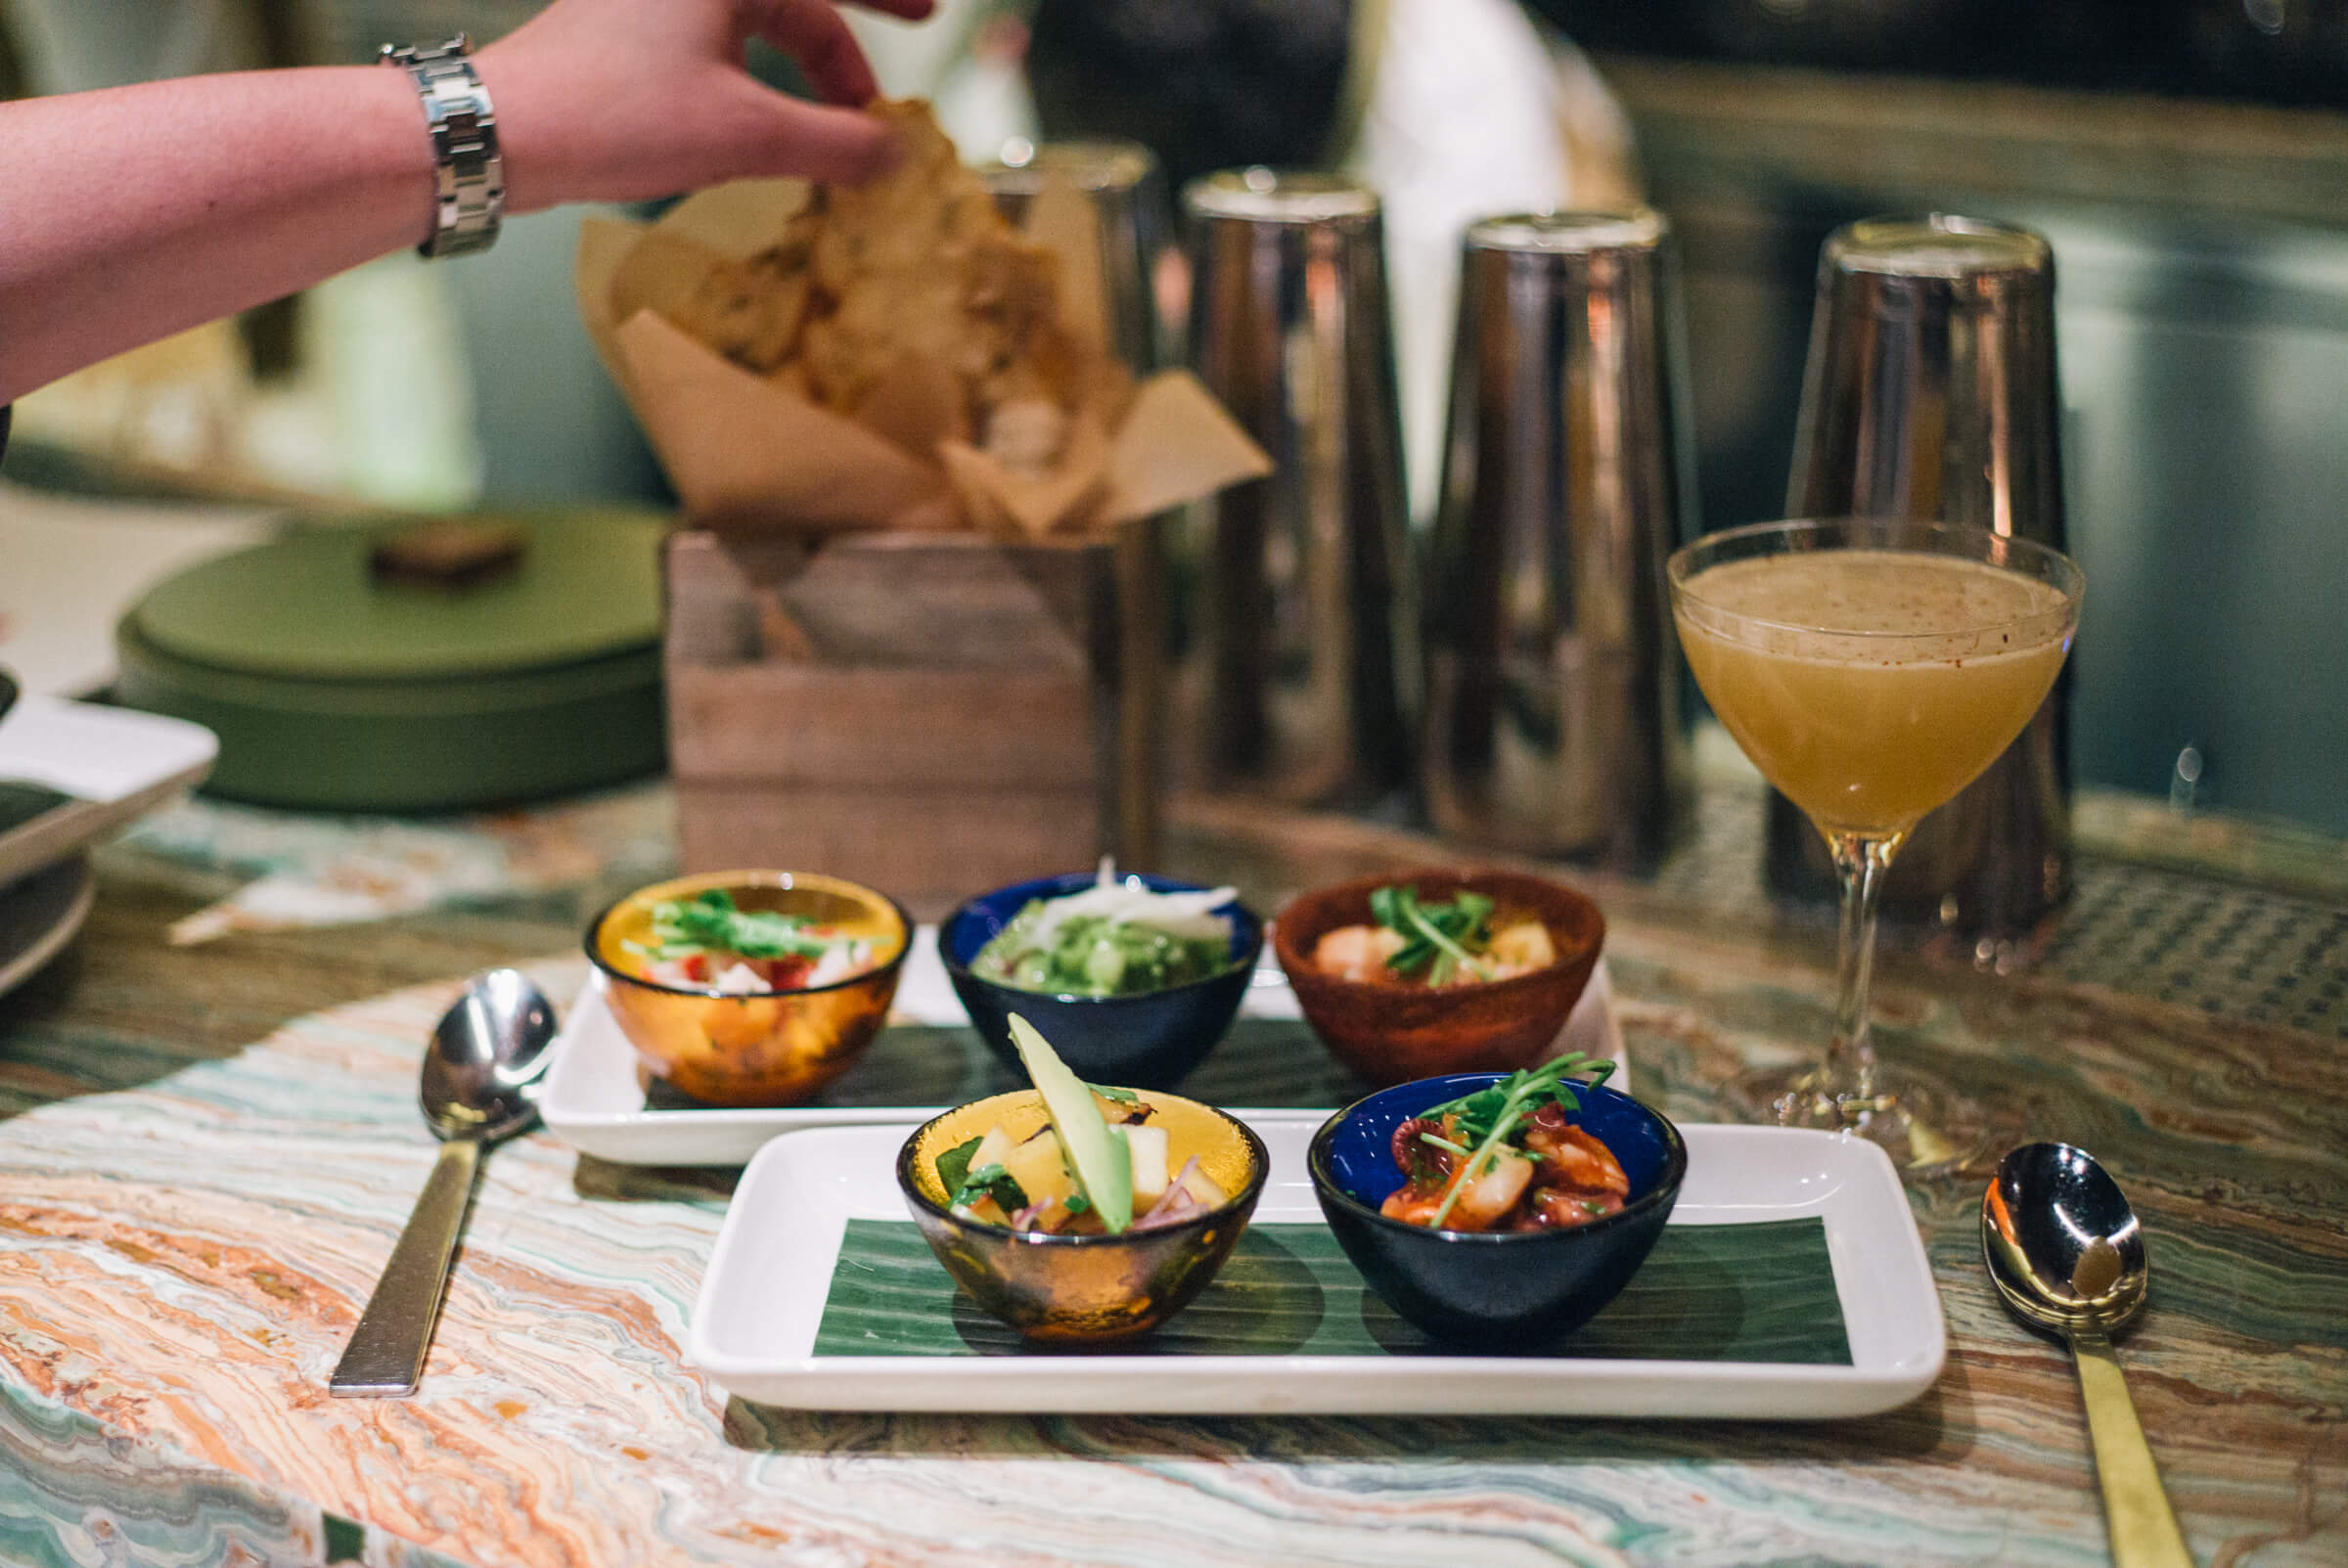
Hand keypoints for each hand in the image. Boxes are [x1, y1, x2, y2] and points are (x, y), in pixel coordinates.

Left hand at [480, 0, 936, 211]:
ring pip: (755, 23)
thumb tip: (895, 156)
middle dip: (843, 47)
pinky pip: (717, 41)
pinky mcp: (627, 30)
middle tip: (886, 80)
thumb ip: (836, 142)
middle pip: (792, 1)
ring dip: (801, 72)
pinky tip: (771, 128)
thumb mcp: (748, 133)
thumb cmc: (618, 113)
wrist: (504, 131)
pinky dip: (757, 78)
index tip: (928, 15)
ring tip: (834, 129)